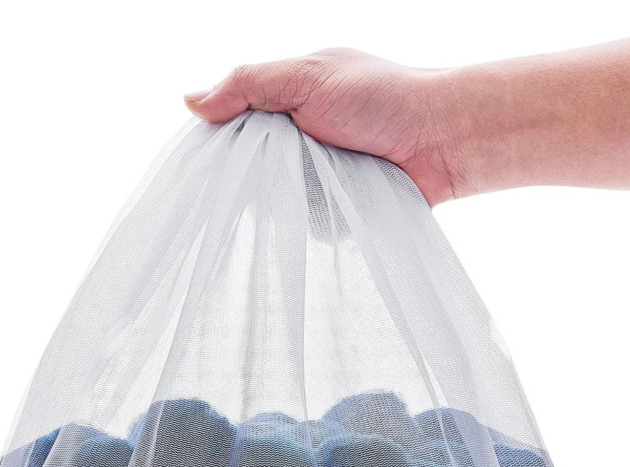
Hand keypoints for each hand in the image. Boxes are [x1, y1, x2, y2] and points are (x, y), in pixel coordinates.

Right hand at [184, 48, 466, 205]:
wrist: (440, 141)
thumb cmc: (381, 99)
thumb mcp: (307, 76)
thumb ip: (249, 84)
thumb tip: (189, 101)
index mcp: (285, 105)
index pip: (231, 129)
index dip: (216, 145)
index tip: (207, 164)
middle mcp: (297, 143)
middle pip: (248, 171)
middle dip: (251, 177)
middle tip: (266, 175)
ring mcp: (316, 180)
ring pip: (274, 204)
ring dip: (283, 201)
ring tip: (305, 191)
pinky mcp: (335, 212)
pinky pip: (305, 227)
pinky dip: (311, 222)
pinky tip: (322, 214)